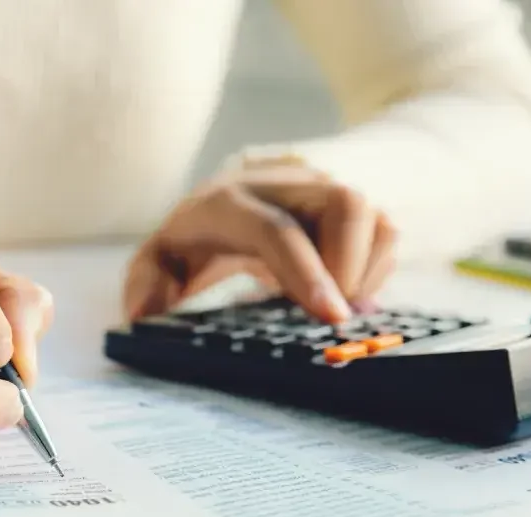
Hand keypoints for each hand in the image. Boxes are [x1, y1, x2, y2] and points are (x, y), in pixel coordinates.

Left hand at [124, 163, 396, 321]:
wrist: (229, 200)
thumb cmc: (194, 240)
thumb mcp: (159, 262)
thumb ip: (147, 285)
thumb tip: (143, 316)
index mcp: (229, 202)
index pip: (277, 229)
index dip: (306, 272)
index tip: (330, 317)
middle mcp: (282, 185)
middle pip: (344, 203)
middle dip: (349, 266)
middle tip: (331, 316)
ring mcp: (322, 190)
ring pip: (374, 215)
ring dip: (365, 270)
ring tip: (333, 305)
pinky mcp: (349, 204)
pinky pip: (387, 231)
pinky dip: (376, 268)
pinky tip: (343, 291)